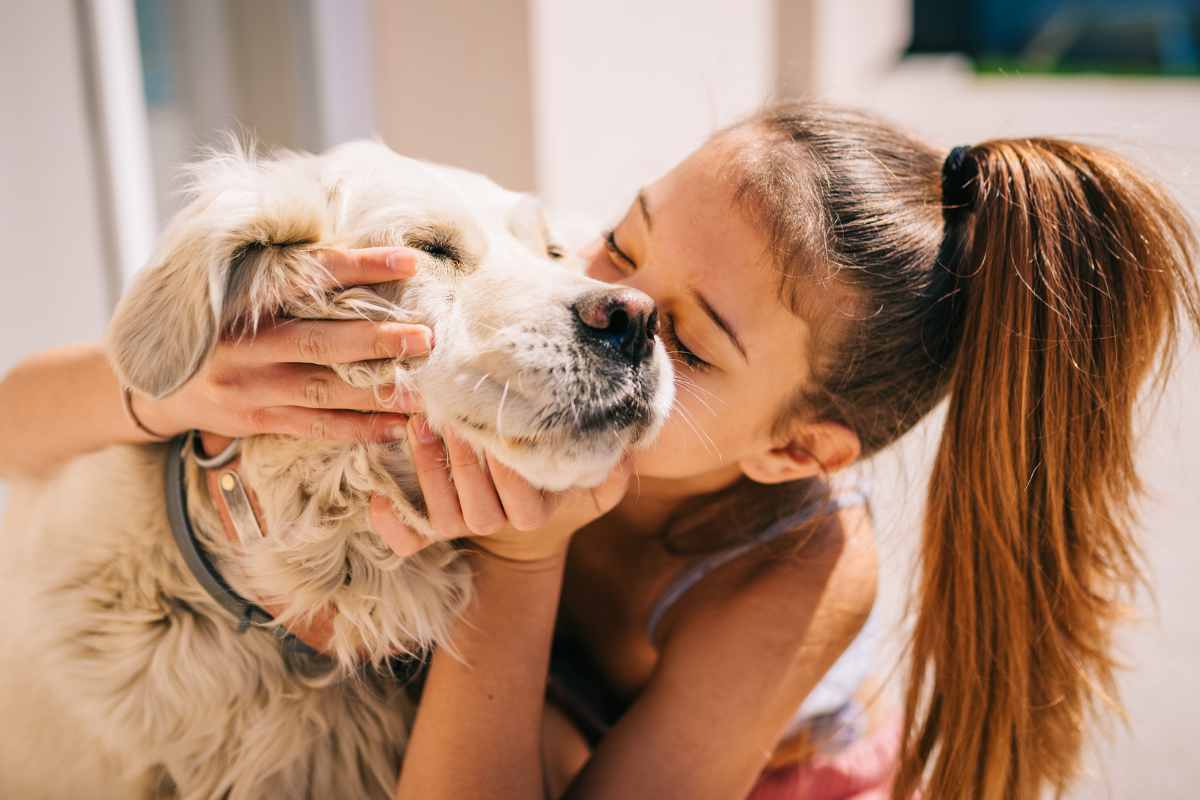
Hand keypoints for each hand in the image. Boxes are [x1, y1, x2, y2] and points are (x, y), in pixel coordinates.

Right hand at [131, 247, 429, 442]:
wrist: (151, 383)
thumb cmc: (213, 323)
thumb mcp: (234, 288)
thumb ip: (284, 273)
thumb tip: (359, 248)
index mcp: (243, 298)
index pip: (309, 275)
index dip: (360, 266)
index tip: (409, 261)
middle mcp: (246, 344)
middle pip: (321, 341)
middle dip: (378, 340)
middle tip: (427, 337)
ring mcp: (250, 387)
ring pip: (324, 392)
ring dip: (378, 393)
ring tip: (425, 393)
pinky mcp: (256, 420)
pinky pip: (316, 427)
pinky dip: (358, 429)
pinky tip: (397, 427)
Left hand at [369, 416, 631, 563]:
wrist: (522, 511)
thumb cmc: (556, 479)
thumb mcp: (594, 479)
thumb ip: (613, 467)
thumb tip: (627, 445)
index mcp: (533, 512)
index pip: (522, 501)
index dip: (507, 472)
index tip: (498, 431)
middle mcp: (496, 523)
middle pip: (477, 505)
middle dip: (461, 461)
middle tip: (449, 415)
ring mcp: (462, 527)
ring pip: (442, 513)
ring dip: (428, 470)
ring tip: (419, 425)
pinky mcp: (430, 529)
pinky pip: (408, 539)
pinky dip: (392, 524)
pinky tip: (378, 497)